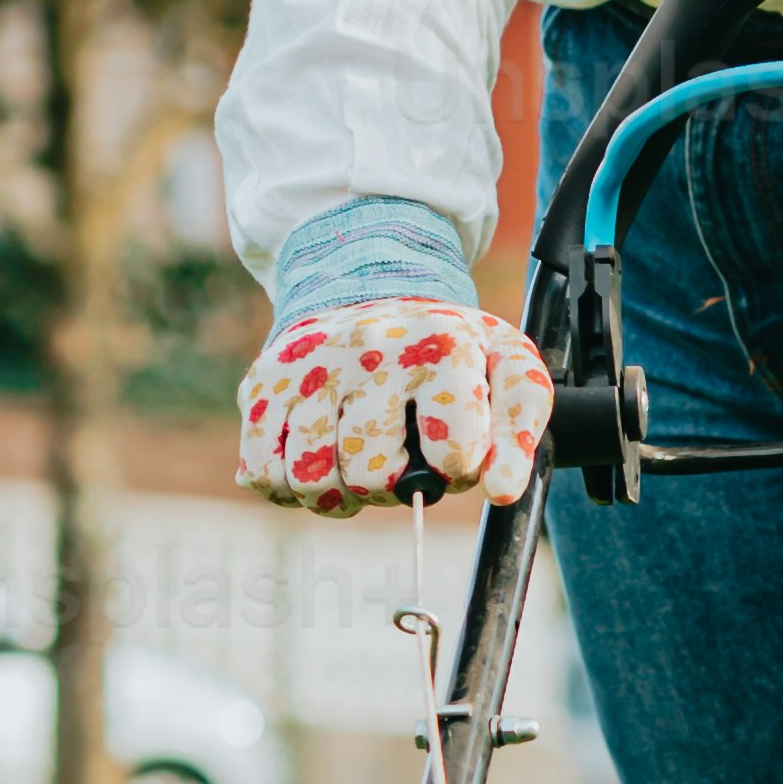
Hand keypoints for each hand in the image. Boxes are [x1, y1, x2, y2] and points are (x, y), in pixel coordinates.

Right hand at [236, 298, 553, 513]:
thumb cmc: (449, 350)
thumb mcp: (508, 373)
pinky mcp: (262, 382)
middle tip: (400, 457)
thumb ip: (520, 436)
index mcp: (441, 345)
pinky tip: (318, 460)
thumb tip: (501, 493)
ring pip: (311, 479)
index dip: (457, 468)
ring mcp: (309, 364)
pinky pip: (262, 473)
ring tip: (357, 462)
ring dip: (339, 493)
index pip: (453, 456)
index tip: (454, 443)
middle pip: (373, 474)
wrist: (374, 290)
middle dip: (391, 487)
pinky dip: (289, 487)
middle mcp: (369, 349)